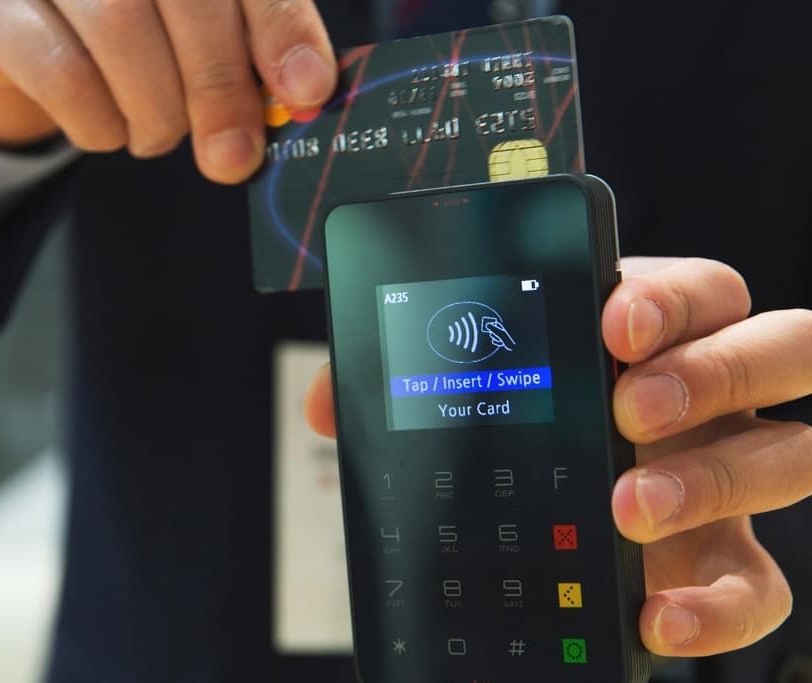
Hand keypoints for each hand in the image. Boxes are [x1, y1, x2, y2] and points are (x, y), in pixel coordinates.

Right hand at [0, 0, 336, 183]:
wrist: (20, 36)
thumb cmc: (129, 32)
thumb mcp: (197, 34)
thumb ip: (248, 52)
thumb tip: (303, 95)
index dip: (280, 27)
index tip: (307, 91)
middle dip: (221, 90)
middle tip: (233, 156)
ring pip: (122, 33)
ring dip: (156, 113)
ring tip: (159, 135)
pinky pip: (64, 75)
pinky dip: (101, 124)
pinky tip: (109, 131)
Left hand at [304, 256, 811, 657]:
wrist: (540, 527)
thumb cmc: (512, 431)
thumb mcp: (462, 394)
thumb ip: (400, 382)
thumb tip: (326, 401)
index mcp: (649, 334)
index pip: (699, 287)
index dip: (671, 297)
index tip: (612, 321)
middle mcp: (708, 394)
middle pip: (779, 347)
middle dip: (711, 370)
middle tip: (627, 408)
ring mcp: (726, 473)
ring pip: (791, 455)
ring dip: (715, 477)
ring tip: (627, 506)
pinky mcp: (723, 562)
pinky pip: (763, 584)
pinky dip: (722, 607)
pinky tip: (655, 616)